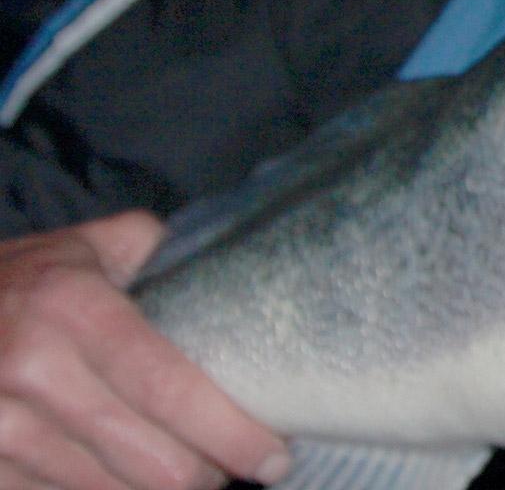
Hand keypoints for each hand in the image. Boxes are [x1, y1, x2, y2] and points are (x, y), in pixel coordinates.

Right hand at [0, 213, 289, 489]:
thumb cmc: (22, 278)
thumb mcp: (90, 246)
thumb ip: (158, 251)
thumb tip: (235, 271)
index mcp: (72, 310)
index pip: (169, 389)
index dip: (229, 433)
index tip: (273, 456)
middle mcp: (33, 372)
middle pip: (151, 460)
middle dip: (205, 472)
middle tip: (231, 462)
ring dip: (155, 487)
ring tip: (181, 464)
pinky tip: (122, 473)